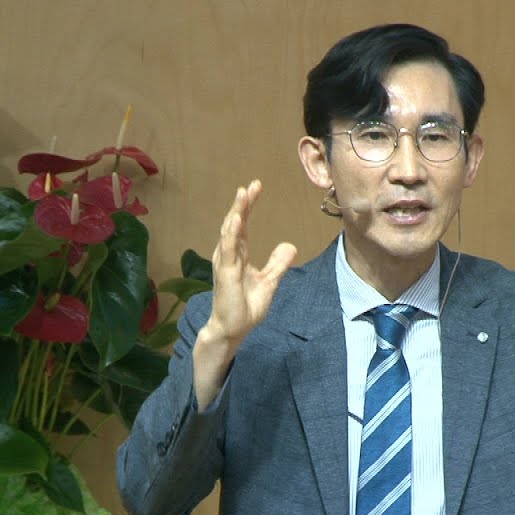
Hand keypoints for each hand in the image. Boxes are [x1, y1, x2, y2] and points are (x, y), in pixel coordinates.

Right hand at [204, 179, 297, 344]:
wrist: (233, 329)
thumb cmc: (245, 307)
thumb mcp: (269, 282)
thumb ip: (277, 264)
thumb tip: (290, 246)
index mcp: (238, 255)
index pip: (243, 225)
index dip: (248, 206)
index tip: (256, 187)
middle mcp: (229, 255)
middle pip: (235, 223)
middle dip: (243, 204)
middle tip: (251, 185)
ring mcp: (225, 263)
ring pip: (230, 232)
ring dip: (236, 212)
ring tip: (242, 194)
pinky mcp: (224, 273)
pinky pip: (228, 249)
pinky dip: (232, 233)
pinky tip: (237, 219)